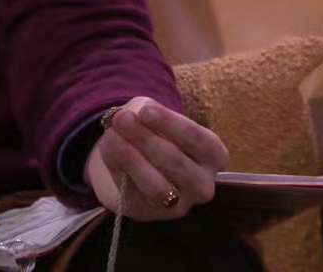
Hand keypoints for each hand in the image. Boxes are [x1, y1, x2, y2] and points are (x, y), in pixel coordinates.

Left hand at [83, 97, 227, 221]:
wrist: (140, 165)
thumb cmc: (157, 134)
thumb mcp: (158, 116)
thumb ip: (147, 111)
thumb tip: (130, 116)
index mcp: (214, 155)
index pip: (197, 139)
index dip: (170, 124)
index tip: (144, 110)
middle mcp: (203, 184)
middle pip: (175, 162)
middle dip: (145, 138)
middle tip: (122, 119)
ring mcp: (178, 204)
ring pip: (156, 186)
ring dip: (130, 158)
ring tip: (111, 134)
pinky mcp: (149, 212)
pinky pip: (132, 191)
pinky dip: (117, 166)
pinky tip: (108, 146)